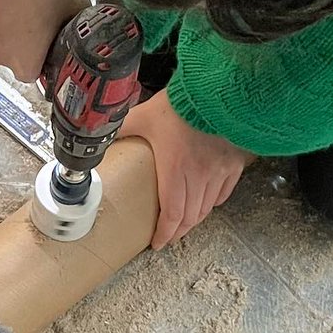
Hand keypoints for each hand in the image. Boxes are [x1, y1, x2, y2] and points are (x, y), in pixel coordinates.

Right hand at [0, 0, 89, 81]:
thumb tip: (82, 30)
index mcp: (25, 62)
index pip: (33, 73)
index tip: (42, 41)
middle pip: (8, 57)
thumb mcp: (74, 3)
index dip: (38, 56)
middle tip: (27, 14)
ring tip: (10, 1)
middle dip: (17, 41)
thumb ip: (76, 26)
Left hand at [120, 90, 252, 248]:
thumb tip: (98, 137)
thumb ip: (122, 129)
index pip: (172, 214)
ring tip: (184, 223)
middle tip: (169, 236)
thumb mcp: (143, 116)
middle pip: (190, 216)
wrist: (220, 89)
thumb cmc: (182, 102)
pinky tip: (206, 202)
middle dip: (178, 231)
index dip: (165, 234)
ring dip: (195, 219)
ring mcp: (220, 171)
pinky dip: (213, 202)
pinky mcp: (235, 163)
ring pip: (207, 207)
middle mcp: (200, 176)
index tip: (157, 244)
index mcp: (175, 169)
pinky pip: (224, 192)